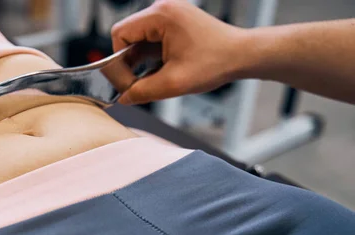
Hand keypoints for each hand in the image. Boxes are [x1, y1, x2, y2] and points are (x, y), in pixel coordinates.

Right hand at [112, 0, 247, 103]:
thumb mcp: (173, 83)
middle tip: (133, 86)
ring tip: (147, 81)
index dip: (117, 61)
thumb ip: (142, 91)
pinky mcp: (174, 25)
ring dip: (137, 63)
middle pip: (126, 36)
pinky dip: (149, 59)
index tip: (127, 83)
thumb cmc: (216, 62)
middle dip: (126, 63)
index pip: (119, 34)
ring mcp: (168, 16)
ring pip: (137, 41)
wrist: (243, 56)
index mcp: (160, 15)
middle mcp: (162, 10)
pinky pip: (150, 41)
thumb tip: (122, 98)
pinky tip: (157, 74)